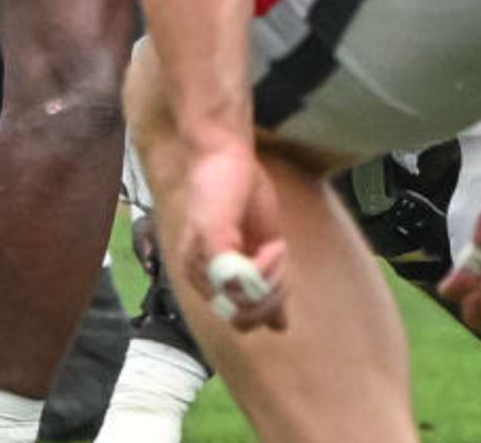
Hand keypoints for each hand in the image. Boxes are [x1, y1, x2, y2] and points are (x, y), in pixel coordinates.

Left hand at [175, 146, 288, 333]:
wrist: (224, 152)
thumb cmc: (241, 194)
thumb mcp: (260, 247)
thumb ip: (265, 285)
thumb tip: (280, 327)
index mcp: (207, 278)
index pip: (242, 323)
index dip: (270, 308)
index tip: (283, 277)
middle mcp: (197, 275)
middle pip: (247, 319)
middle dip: (274, 296)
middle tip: (280, 258)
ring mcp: (200, 262)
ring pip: (250, 301)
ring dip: (274, 276)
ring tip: (274, 245)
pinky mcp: (209, 244)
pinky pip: (246, 279)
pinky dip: (268, 265)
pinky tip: (271, 244)